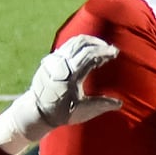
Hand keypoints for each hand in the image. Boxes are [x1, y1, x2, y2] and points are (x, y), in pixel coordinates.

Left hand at [0, 35, 121, 154]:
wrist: (36, 112)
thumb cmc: (60, 112)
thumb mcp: (82, 111)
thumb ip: (101, 105)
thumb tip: (119, 103)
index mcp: (70, 75)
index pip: (89, 54)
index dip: (104, 51)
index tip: (116, 53)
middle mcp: (60, 64)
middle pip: (82, 43)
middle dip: (99, 44)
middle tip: (110, 50)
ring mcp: (53, 60)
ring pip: (74, 42)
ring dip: (90, 42)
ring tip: (101, 49)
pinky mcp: (50, 60)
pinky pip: (67, 46)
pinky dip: (80, 46)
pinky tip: (88, 53)